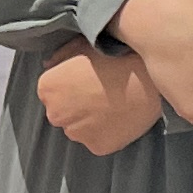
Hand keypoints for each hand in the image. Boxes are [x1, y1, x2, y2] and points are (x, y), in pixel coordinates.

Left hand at [34, 41, 162, 153]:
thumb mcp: (81, 45)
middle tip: (101, 94)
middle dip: (76, 107)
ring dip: (90, 122)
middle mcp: (55, 114)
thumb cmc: (114, 57)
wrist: (146, 78)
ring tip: (113, 105)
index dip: (70, 87)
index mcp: (47, 89)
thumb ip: (59, 57)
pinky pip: (98, 141)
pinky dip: (107, 133)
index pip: (51, 94)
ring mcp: (76, 133)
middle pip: (62, 114)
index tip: (86, 81)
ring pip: (79, 130)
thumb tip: (48, 66)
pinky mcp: (97, 146)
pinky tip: (120, 117)